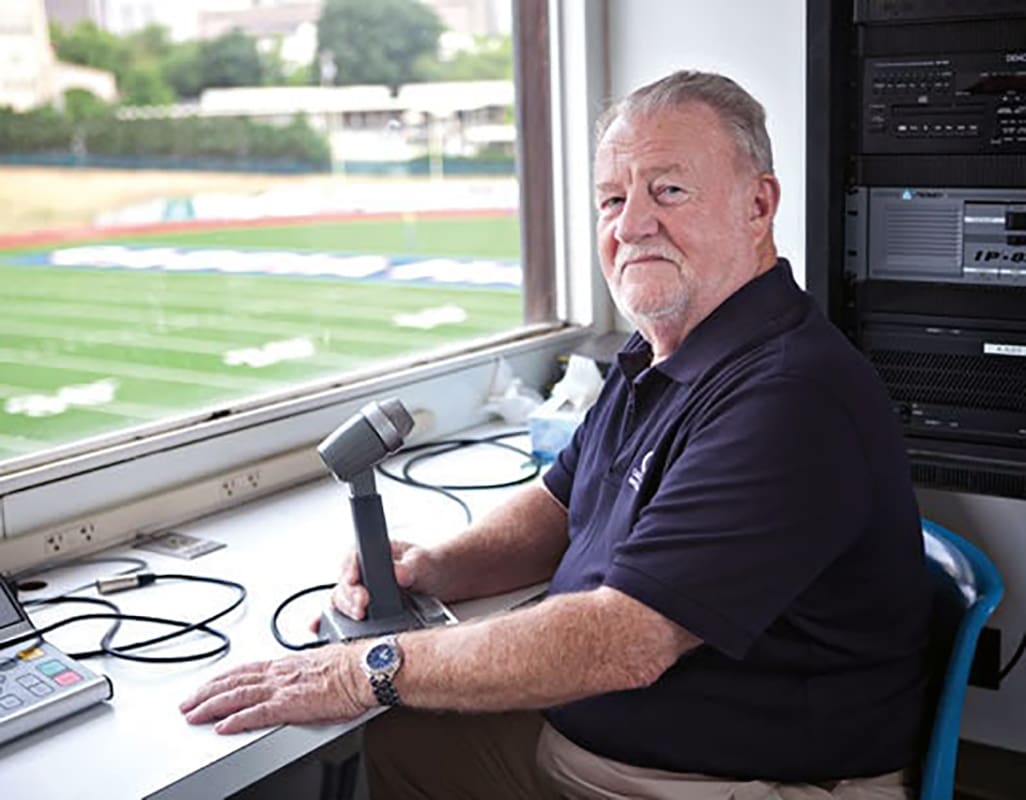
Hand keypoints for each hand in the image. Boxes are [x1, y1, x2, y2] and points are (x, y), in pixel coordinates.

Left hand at [179, 645, 368, 733]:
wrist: (366, 669)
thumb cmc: (352, 668)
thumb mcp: (321, 664)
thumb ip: (303, 672)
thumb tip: (300, 678)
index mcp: (287, 665)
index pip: (246, 670)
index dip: (223, 678)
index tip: (207, 685)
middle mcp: (280, 673)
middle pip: (234, 681)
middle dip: (207, 693)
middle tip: (187, 703)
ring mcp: (283, 689)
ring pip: (238, 696)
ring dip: (212, 705)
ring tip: (193, 715)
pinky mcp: (290, 705)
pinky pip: (256, 714)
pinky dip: (236, 720)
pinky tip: (222, 727)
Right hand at [325, 540, 441, 623]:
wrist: (435, 583)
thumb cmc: (426, 566)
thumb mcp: (422, 562)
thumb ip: (411, 567)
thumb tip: (399, 573)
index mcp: (371, 552)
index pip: (352, 557)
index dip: (349, 569)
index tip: (353, 580)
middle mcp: (361, 572)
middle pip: (343, 583)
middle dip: (349, 595)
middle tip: (361, 606)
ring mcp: (359, 591)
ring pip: (340, 601)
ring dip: (345, 610)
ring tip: (358, 617)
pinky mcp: (360, 610)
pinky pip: (342, 615)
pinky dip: (333, 622)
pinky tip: (328, 628)